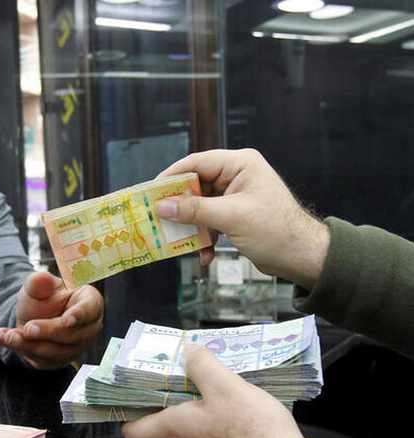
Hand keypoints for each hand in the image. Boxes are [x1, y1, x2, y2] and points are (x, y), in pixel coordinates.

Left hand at [0, 271, 102, 368]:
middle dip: (47, 332)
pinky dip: (22, 350)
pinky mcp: (60, 360)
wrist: (31, 316)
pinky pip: (43, 360)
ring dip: (30, 344)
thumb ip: (39, 282)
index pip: (90, 309)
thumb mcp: (37, 286)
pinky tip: (5, 339)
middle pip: (72, 335)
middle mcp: (88, 327)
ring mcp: (76, 347)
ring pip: (56, 352)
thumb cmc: (42, 298)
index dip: (80, 315)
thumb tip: (43, 278)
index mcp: (89, 302)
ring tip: (7, 335)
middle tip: (27, 327)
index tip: (67, 320)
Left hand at [122, 345, 305, 437]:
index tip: (141, 392)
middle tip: (185, 379)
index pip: (133, 432)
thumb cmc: (252, 430)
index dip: (132, 414)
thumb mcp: (226, 386)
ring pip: (189, 434)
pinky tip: (235, 412)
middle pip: (164, 427)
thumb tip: (188, 350)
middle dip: (172, 403)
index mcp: (174, 429)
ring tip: (212, 390)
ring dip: (197, 414)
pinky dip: (216, 427)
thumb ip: (202, 365)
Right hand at [157, 149, 329, 289]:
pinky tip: (204, 255)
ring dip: (192, 227)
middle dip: (179, 206)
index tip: (151, 192)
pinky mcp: (235, 215)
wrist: (303, 257)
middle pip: (195, 185)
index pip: (197, 163)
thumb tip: (162, 207)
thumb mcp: (230, 218)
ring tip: (180, 242)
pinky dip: (204, 237)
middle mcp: (236, 175)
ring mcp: (235, 196)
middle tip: (158, 218)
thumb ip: (194, 210)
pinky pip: (210, 221)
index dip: (172, 176)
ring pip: (200, 206)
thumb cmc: (275, 231)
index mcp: (240, 164)